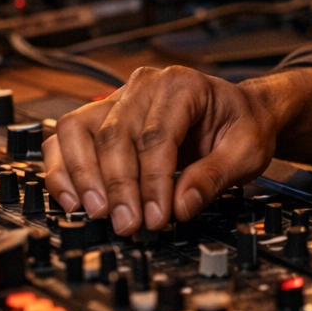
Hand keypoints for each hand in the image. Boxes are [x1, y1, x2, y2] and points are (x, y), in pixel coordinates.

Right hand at [42, 65, 311, 234]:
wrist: (240, 111)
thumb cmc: (243, 125)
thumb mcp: (247, 151)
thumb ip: (215, 176)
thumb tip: (181, 206)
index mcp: (183, 85)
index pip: (156, 135)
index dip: (152, 181)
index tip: (156, 217)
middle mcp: (145, 85)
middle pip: (115, 135)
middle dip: (119, 187)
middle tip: (128, 225)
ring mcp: (118, 98)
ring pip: (80, 131)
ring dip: (83, 177)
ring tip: (99, 214)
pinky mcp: (102, 117)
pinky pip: (68, 138)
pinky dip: (64, 168)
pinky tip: (73, 199)